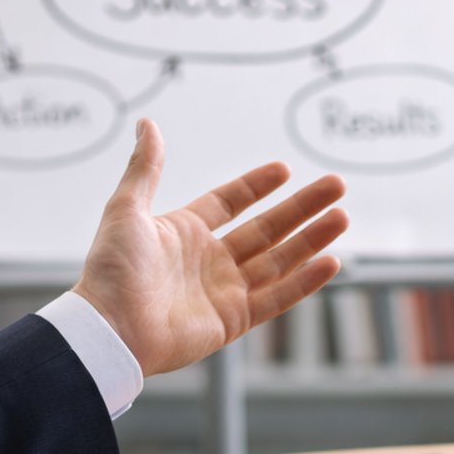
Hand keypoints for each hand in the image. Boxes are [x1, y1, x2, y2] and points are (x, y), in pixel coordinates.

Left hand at [73, 119, 347, 375]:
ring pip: (279, 260)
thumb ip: (145, 168)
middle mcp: (209, 260)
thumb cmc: (112, 271)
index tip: (285, 169)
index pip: (229, 203)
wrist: (111, 329)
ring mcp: (224, 290)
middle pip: (266, 228)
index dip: (256, 185)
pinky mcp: (234, 319)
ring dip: (312, 239)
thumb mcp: (127, 209)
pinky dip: (304, 281)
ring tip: (342, 216)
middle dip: (302, 207)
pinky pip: (276, 297)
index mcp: (184, 232)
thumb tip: (147, 124)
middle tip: (336, 184)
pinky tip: (330, 261)